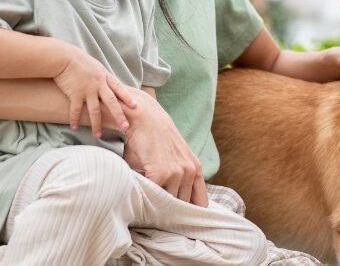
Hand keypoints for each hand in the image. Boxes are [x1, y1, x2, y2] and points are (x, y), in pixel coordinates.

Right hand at [53, 47, 135, 136]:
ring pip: (95, 110)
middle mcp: (98, 84)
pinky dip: (75, 119)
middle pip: (111, 102)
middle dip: (119, 116)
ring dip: (97, 124)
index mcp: (104, 76)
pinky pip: (76, 110)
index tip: (136, 107)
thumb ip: (101, 76)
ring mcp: (87, 90)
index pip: (119, 88)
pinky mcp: (75, 93)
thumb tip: (106, 83)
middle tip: (125, 127)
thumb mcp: (95, 66)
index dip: (128, 98)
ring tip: (98, 134)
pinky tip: (74, 126)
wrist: (63, 57)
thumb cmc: (78, 61)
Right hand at [122, 88, 207, 205]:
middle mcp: (190, 171)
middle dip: (170, 212)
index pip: (200, 203)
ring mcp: (177, 172)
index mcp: (196, 169)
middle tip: (157, 215)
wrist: (144, 118)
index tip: (179, 220)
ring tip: (147, 206)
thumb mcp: (174, 158)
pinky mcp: (161, 173)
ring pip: (168, 203)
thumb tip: (172, 207)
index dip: (189, 213)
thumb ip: (178, 179)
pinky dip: (146, 199)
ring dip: (157, 207)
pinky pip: (154, 196)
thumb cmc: (154, 140)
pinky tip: (140, 197)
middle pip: (182, 205)